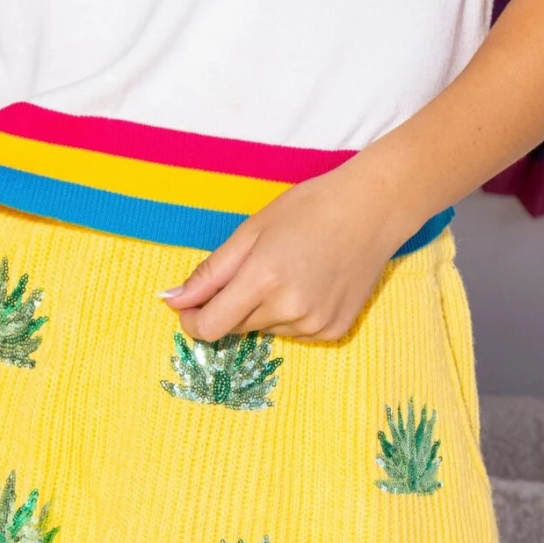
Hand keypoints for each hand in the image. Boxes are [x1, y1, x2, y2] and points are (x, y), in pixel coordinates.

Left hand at [161, 161, 409, 342]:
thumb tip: (171, 302)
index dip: (192, 320)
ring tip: (288, 271)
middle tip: (253, 268)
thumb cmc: (309, 209)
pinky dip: (290, 316)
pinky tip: (309, 285)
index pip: (210, 327)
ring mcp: (315, 324)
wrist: (372, 210)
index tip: (190, 305)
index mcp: (264, 279)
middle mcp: (290, 309)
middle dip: (231, 305)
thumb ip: (210, 273)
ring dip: (262, 310)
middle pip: (235, 328)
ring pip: (264, 330)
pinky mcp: (334, 332)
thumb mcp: (251, 231)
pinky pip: (293, 333)